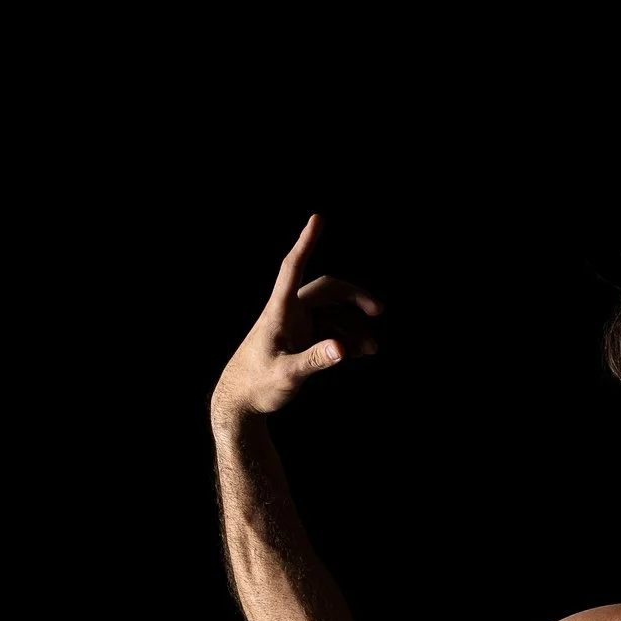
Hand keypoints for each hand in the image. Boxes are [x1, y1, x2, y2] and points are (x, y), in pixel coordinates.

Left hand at [212, 214, 385, 422]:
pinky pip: (329, 330)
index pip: (292, 268)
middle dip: (353, 297)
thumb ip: (314, 361)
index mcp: (279, 312)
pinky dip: (346, 337)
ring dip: (353, 326)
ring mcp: (296, 325)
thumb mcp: (287, 376)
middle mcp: (288, 313)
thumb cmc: (257, 386)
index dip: (306, 242)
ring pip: (331, 313)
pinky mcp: (300, 339)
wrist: (241, 402)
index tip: (317, 218)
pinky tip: (360, 352)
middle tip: (378, 311)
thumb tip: (343, 348)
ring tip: (372, 350)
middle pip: (326, 290)